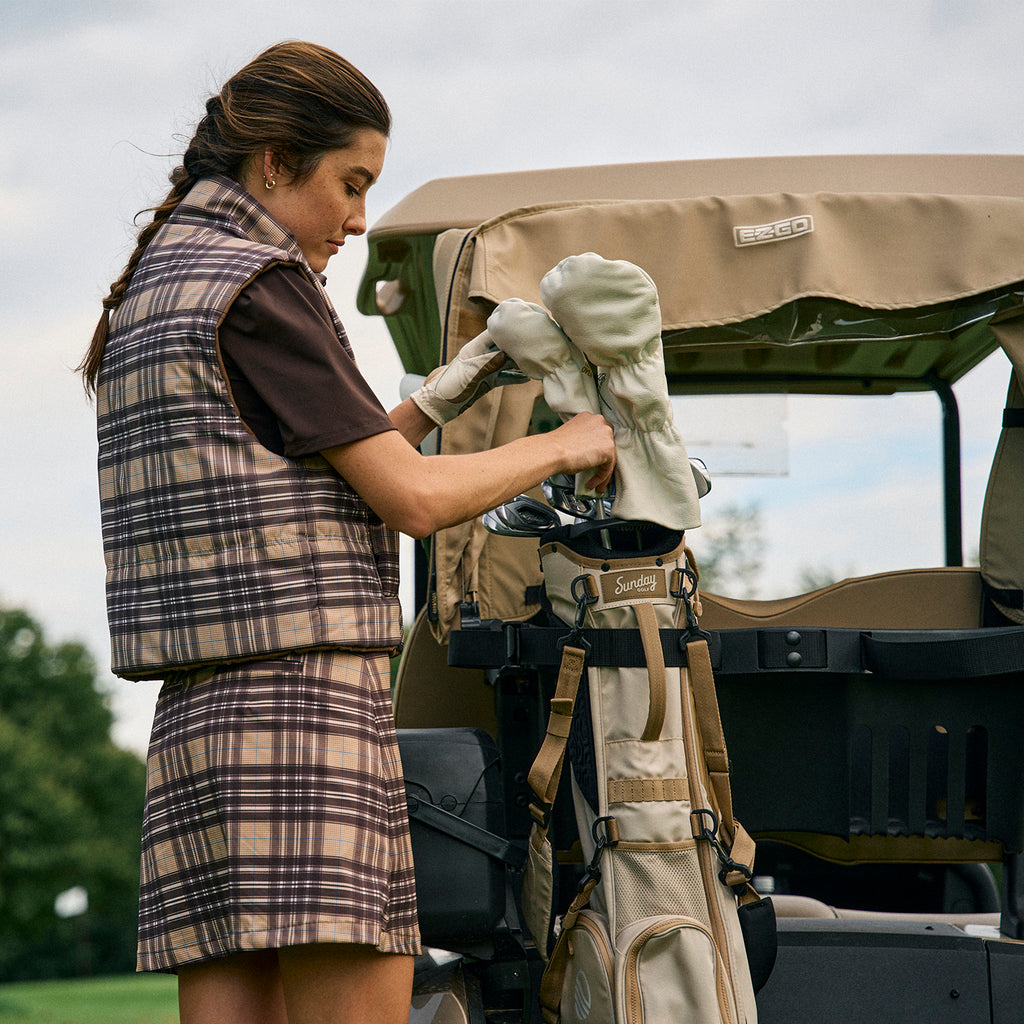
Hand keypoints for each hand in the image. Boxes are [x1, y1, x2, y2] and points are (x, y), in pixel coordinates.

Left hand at [410, 330, 525, 425]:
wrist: (440, 405)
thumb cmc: (451, 387)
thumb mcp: (471, 374)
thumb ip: (489, 363)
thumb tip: (507, 354)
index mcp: (475, 348)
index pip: (494, 332)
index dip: (508, 327)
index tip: (524, 324)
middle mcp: (482, 355)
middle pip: (504, 347)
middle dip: (518, 346)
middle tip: (536, 346)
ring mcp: (486, 368)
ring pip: (507, 362)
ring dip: (520, 363)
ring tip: (536, 362)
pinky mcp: (488, 381)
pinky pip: (505, 376)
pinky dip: (516, 377)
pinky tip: (528, 378)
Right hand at [551, 412, 615, 493]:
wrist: (552, 451)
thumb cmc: (555, 447)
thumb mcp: (572, 438)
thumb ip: (584, 441)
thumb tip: (589, 454)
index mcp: (588, 418)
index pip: (599, 433)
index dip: (597, 447)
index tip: (594, 458)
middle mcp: (599, 422)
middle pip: (608, 443)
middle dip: (603, 459)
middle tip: (597, 472)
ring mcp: (605, 434)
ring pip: (610, 457)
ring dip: (602, 472)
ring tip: (594, 483)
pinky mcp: (608, 448)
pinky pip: (608, 467)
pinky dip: (600, 478)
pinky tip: (591, 483)